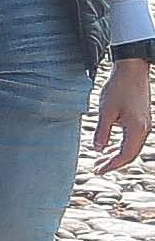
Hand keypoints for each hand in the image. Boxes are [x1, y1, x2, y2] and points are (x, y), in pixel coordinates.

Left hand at [95, 59, 152, 176]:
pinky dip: (120, 145)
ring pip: (132, 146)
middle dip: (113, 162)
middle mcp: (144, 128)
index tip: (98, 170)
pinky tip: (108, 147)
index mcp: (137, 129)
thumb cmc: (118, 88)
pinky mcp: (141, 119)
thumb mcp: (105, 111)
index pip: (125, 155)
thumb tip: (98, 150)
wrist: (132, 70)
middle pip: (130, 153)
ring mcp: (144, 124)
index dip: (112, 165)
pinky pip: (132, 138)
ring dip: (116, 154)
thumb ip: (102, 132)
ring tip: (100, 160)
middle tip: (96, 168)